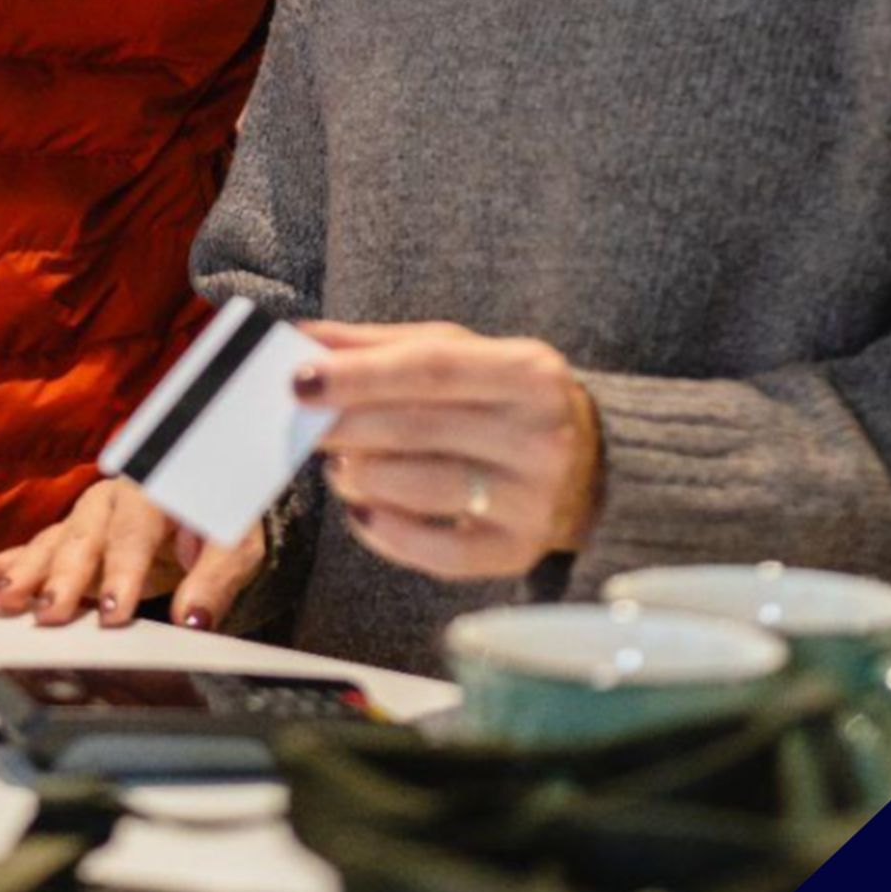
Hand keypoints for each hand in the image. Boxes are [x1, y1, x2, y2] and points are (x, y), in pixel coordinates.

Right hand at [0, 481, 274, 632]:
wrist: (208, 500)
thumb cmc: (220, 522)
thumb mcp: (235, 545)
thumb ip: (215, 578)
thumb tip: (194, 616)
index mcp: (152, 491)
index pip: (133, 534)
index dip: (122, 571)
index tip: (113, 610)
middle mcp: (109, 500)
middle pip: (81, 539)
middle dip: (62, 578)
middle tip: (49, 612)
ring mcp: (84, 520)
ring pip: (48, 546)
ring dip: (23, 574)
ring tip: (2, 600)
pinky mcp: (67, 542)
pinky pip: (26, 551)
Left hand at [297, 320, 602, 583]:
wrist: (592, 464)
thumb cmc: (504, 399)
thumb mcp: (461, 353)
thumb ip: (381, 345)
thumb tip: (303, 339)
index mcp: (529, 373)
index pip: (432, 369)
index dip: (360, 375)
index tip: (298, 380)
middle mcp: (540, 437)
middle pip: (420, 429)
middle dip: (346, 426)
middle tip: (301, 423)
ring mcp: (533, 500)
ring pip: (423, 489)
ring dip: (360, 476)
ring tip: (337, 463)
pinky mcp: (517, 552)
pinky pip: (437, 553)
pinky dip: (385, 531)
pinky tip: (360, 509)